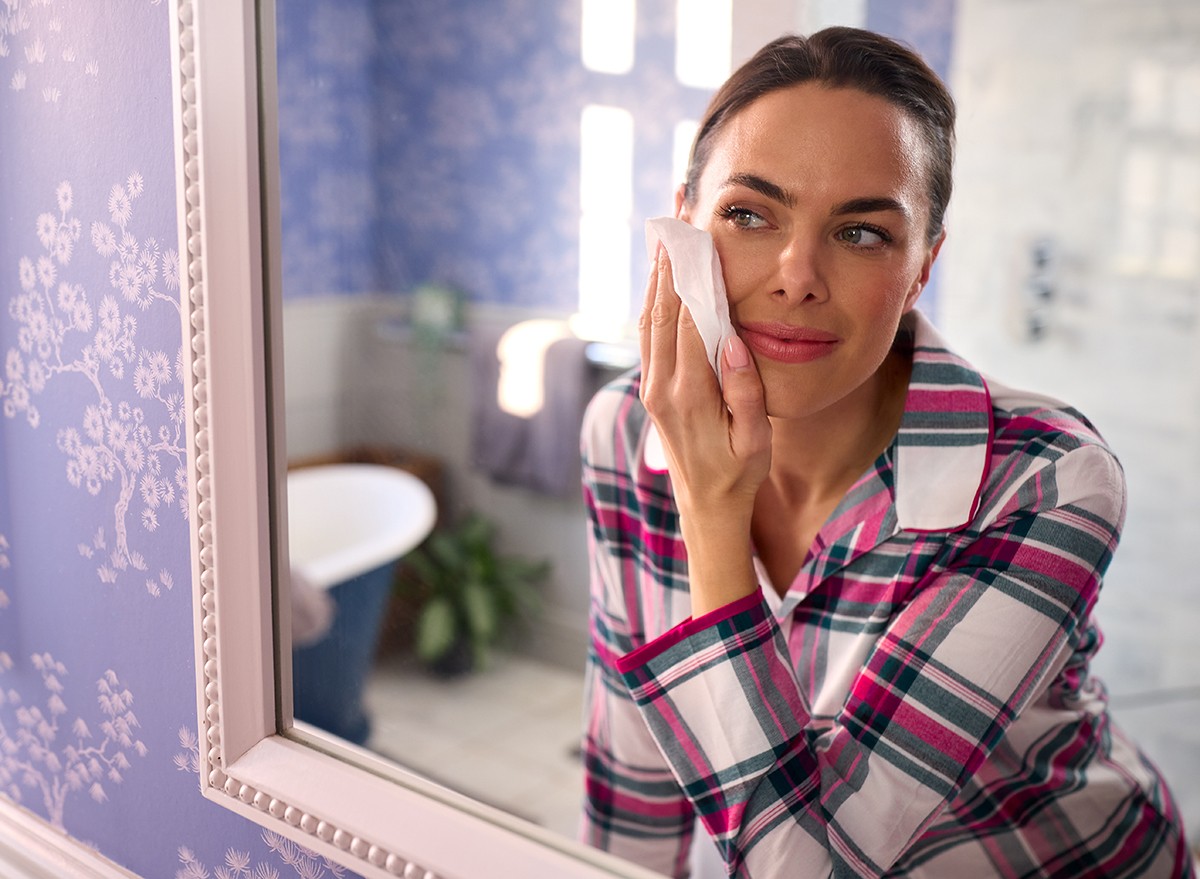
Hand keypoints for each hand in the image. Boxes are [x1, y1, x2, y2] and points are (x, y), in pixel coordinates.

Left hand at [638, 247, 771, 611]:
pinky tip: (660, 280)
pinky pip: (647, 336)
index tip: (699, 236)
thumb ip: (745, 390)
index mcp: (690, 394)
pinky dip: (653, 303)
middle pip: (662, 311)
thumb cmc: (739, 472)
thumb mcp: (755, 439)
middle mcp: (662, 386)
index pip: (690, 320)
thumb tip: (732, 340)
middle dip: (668, 262)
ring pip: (649, 320)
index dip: (693, 275)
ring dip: (656, 277)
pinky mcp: (650, 388)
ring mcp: (651, 386)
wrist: (705, 506)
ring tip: (664, 235)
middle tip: (674, 217)